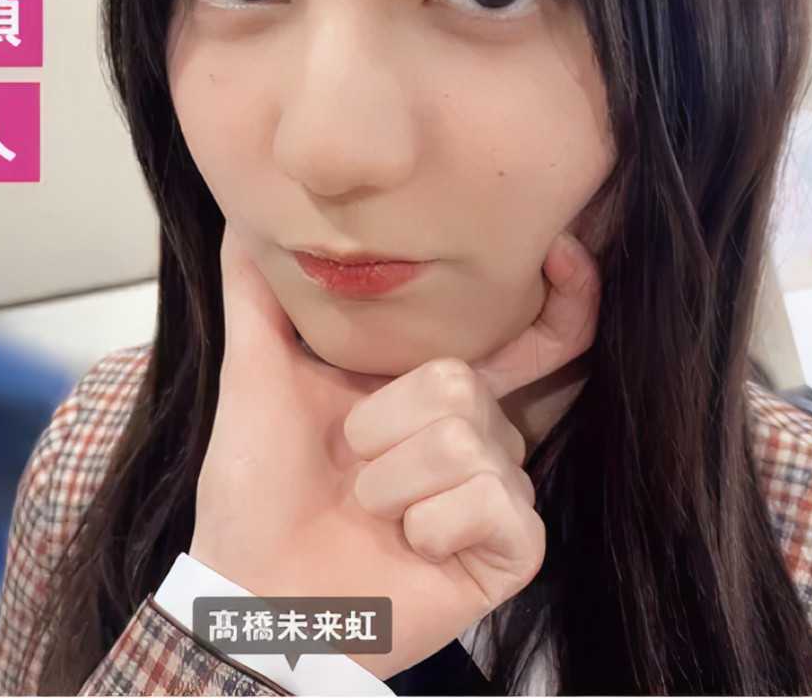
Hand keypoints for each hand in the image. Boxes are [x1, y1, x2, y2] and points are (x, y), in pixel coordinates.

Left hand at [188, 224, 600, 679]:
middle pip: (465, 382)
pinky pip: (494, 501)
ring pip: (469, 441)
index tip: (564, 253)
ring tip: (371, 514)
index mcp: (435, 391)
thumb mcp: (253, 376)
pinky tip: (409, 547)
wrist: (252, 594)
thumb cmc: (257, 491)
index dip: (568, 295)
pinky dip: (430, 525)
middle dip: (383, 426)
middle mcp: (480, 436)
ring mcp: (498, 494)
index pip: (531, 332)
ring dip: (392, 483)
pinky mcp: (512, 549)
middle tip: (353, 467)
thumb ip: (258, 295)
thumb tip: (243, 217)